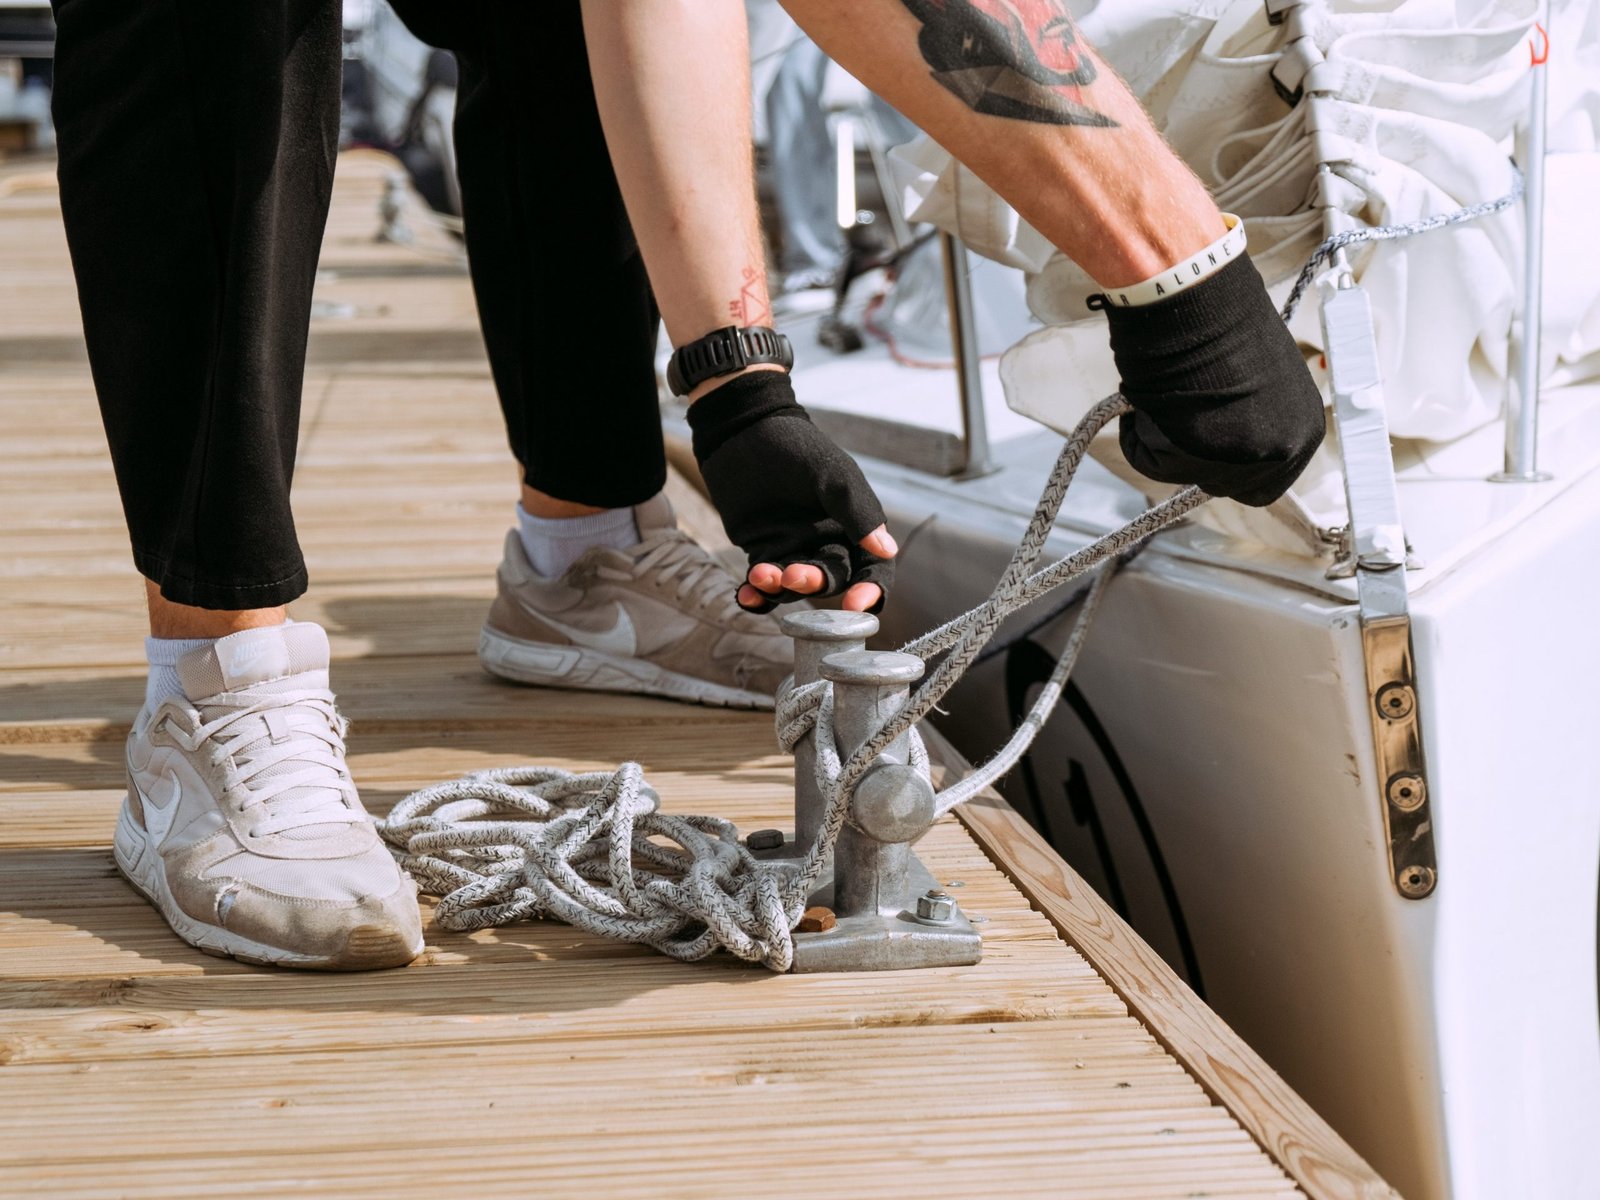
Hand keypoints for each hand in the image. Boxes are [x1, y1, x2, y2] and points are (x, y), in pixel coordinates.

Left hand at [688, 371, 897, 613]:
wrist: (744, 432)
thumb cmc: (796, 448)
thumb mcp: (832, 474)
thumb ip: (858, 511)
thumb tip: (887, 550)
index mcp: (854, 526)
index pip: (872, 569)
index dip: (870, 591)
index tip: (856, 605)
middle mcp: (828, 543)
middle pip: (832, 581)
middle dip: (815, 584)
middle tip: (792, 574)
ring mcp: (794, 549)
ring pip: (795, 587)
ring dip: (781, 589)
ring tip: (761, 575)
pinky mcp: (762, 552)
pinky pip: (763, 585)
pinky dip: (756, 596)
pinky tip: (745, 596)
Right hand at [1099, 253, 1324, 507]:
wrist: (1199, 302)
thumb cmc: (1224, 325)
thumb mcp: (1262, 381)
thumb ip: (1256, 413)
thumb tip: (1229, 429)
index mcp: (1305, 431)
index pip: (1268, 480)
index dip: (1231, 461)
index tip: (1206, 438)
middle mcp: (1282, 453)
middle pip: (1228, 485)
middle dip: (1198, 457)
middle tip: (1179, 417)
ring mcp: (1240, 462)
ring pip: (1184, 472)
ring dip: (1167, 439)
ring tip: (1166, 394)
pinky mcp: (1196, 462)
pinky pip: (1151, 460)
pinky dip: (1138, 434)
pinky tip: (1146, 398)